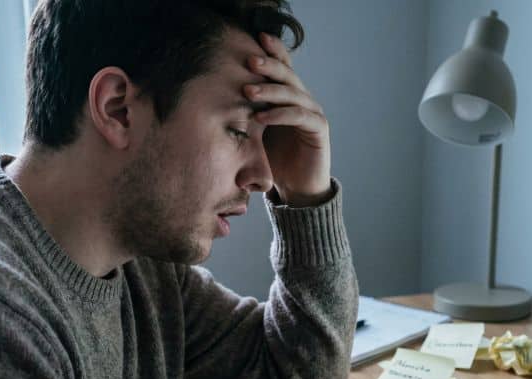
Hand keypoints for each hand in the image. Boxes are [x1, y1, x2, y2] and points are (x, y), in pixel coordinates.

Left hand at [245, 32, 331, 206]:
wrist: (296, 188)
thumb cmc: (273, 158)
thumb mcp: (256, 130)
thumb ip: (246, 111)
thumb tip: (212, 95)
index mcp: (289, 95)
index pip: (283, 66)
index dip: (273, 51)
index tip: (255, 37)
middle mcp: (303, 99)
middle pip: (288, 74)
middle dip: (268, 65)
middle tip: (249, 60)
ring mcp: (313, 113)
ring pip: (293, 93)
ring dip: (270, 90)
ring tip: (248, 91)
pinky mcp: (318, 129)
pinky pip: (299, 116)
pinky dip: (280, 114)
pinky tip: (261, 116)